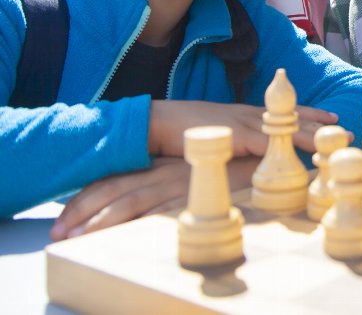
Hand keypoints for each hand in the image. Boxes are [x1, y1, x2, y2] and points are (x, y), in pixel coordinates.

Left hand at [51, 156, 258, 240]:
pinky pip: (156, 215)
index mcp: (159, 166)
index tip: (63, 222)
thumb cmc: (228, 170)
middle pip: (112, 190)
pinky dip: (133, 227)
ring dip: (98, 223)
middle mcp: (162, 172)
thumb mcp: (191, 176)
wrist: (265, 159)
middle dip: (80, 213)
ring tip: (74, 241)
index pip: (113, 180)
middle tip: (58, 235)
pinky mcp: (191, 196)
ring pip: (128, 203)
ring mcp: (175, 184)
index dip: (84, 200)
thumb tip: (144, 209)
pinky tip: (117, 239)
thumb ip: (168, 187)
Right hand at [149, 100, 341, 157]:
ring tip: (334, 139)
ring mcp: (241, 123)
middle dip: (320, 124)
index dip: (310, 114)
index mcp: (245, 114)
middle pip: (292, 118)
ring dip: (311, 134)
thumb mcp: (215, 132)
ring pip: (284, 127)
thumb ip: (234, 138)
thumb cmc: (182, 128)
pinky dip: (281, 147)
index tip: (332, 117)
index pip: (284, 112)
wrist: (156, 121)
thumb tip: (248, 151)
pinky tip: (298, 152)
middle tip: (347, 130)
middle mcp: (249, 115)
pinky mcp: (232, 135)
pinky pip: (262, 142)